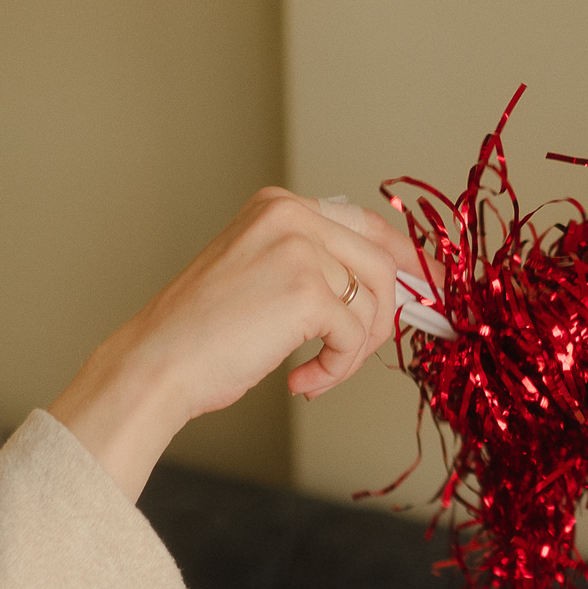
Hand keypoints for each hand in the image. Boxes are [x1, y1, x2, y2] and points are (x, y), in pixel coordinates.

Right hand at [49, 190, 415, 497]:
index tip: (430, 286)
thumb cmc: (199, 337)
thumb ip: (314, 270)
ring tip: (318, 374)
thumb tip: (387, 291)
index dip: (404, 259)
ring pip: (373, 302)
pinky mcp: (306, 291)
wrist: (157, 365)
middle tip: (356, 356)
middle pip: (380, 263)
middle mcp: (290, 215)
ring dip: (353, 351)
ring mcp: (299, 249)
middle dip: (381, 319)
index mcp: (277, 207)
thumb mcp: (260, 279)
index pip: (363, 225)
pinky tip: (301, 382)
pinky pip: (353, 336)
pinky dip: (335, 369)